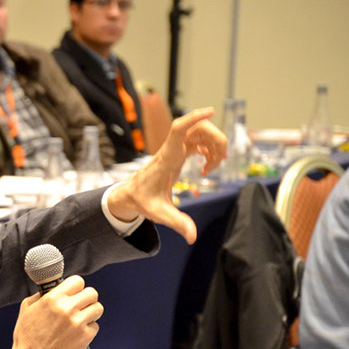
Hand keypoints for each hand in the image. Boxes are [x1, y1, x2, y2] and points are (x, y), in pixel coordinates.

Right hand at [2, 276, 102, 348]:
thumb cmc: (27, 338)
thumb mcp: (27, 309)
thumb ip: (41, 296)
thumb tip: (52, 289)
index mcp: (53, 299)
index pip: (77, 281)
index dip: (76, 287)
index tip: (74, 292)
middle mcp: (67, 309)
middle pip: (92, 293)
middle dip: (87, 298)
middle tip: (81, 305)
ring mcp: (78, 323)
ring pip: (98, 308)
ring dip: (91, 312)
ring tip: (81, 318)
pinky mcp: (85, 337)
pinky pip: (95, 326)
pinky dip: (88, 329)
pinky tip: (76, 333)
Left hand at [107, 107, 226, 244]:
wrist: (130, 195)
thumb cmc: (142, 201)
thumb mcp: (160, 214)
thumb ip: (177, 223)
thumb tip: (192, 237)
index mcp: (166, 158)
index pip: (178, 130)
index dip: (193, 118)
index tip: (210, 110)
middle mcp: (171, 149)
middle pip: (198, 128)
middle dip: (216, 140)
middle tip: (217, 163)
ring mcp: (175, 149)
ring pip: (201, 133)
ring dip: (215, 146)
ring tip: (211, 167)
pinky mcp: (178, 152)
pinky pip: (199, 141)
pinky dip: (209, 150)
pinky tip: (206, 167)